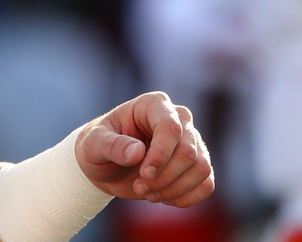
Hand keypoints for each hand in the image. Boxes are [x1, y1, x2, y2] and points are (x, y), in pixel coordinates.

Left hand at [74, 91, 213, 206]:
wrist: (104, 165)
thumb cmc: (97, 147)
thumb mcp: (93, 144)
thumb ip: (112, 145)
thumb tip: (138, 152)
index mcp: (153, 104)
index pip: (171, 128)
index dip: (161, 155)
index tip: (143, 174)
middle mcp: (178, 119)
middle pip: (189, 152)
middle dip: (164, 177)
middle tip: (139, 186)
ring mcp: (191, 142)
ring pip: (201, 168)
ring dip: (174, 189)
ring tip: (148, 193)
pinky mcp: (196, 165)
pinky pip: (207, 185)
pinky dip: (186, 197)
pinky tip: (162, 197)